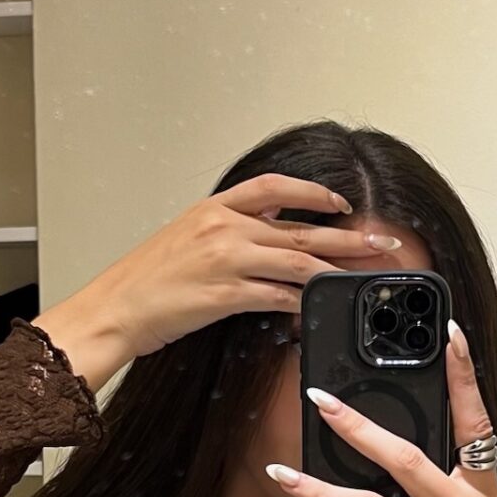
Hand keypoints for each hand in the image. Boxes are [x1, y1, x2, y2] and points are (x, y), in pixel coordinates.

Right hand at [35, 174, 402, 386]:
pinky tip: (319, 308)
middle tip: (382, 244)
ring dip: (336, 271)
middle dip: (349, 237)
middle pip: (302, 228)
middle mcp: (224, 228)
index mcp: (214, 209)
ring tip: (363, 279)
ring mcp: (227, 260)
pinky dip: (302, 302)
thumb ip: (226, 232)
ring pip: (298, 261)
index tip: (342, 203)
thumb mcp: (184, 239)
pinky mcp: (226, 294)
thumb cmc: (144, 281)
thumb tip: (265, 237)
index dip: (313, 191)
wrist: (115, 309)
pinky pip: (278, 296)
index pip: (275, 187)